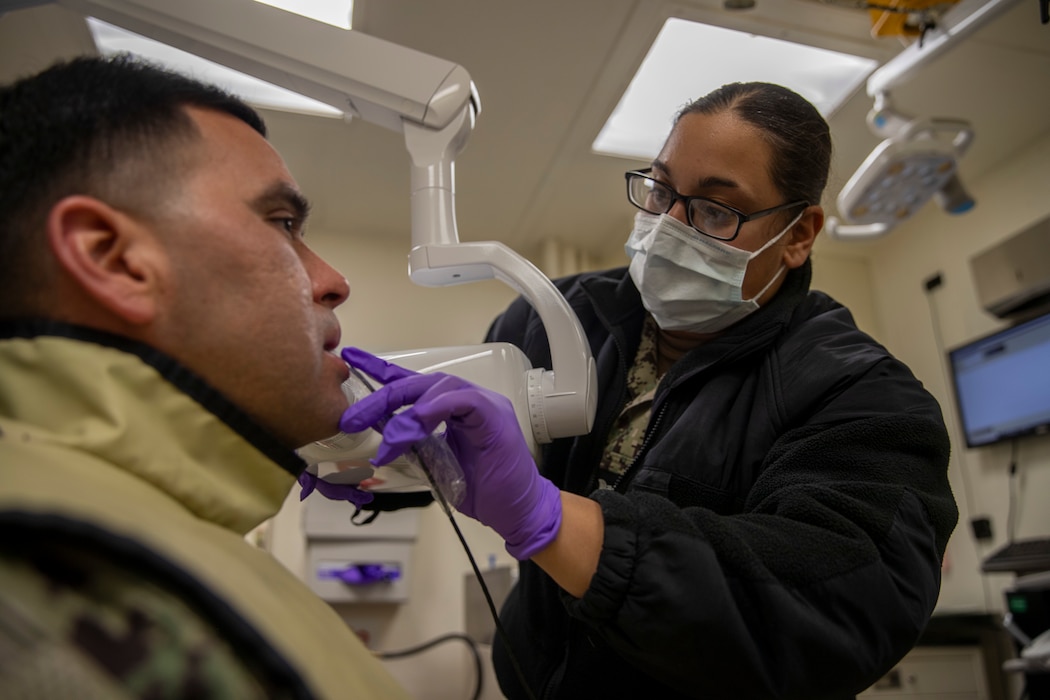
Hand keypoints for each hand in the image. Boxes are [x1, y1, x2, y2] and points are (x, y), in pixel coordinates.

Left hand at [338, 347, 561, 559]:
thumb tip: (383, 440)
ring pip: (441, 386)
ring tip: (388, 437)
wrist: (520, 513)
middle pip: (421, 383)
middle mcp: (471, 401)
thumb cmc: (486, 491)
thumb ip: (417, 446)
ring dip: (407, 409)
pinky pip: (465, 401)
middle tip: (354, 417)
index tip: (353, 361)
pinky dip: (438, 408)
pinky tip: (419, 422)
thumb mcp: (439, 466)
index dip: (383, 371)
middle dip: (384, 396)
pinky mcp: (496, 419)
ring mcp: (486, 406)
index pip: (416, 384)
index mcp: (456, 410)